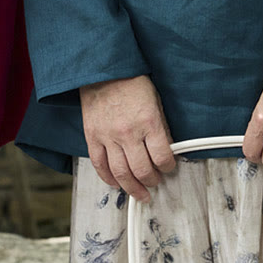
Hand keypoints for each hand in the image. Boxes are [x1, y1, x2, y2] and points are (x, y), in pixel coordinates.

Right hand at [79, 75, 175, 201]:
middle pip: (142, 170)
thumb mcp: (155, 101)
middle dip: (152, 181)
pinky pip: (100, 165)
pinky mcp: (92, 136)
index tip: (169, 167)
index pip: (163, 157)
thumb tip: (166, 150)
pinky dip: (109, 179)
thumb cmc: (131, 81)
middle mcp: (129, 132)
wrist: (104, 69)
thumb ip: (160, 127)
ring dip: (132, 188)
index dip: (169, 167)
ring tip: (139, 193)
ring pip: (121, 173)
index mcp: (148, 122)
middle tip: (155, 183)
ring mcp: (108, 136)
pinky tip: (116, 184)